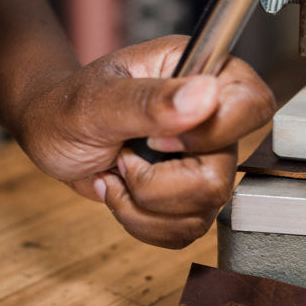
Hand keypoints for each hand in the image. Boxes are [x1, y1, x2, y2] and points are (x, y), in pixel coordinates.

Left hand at [15, 35, 274, 247]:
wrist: (52, 137)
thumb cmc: (66, 107)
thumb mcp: (95, 101)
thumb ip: (149, 101)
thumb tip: (205, 96)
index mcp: (198, 75)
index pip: (253, 104)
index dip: (211, 133)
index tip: (156, 139)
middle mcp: (210, 120)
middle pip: (223, 175)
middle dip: (157, 183)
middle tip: (123, 159)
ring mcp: (204, 161)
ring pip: (205, 210)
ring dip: (144, 205)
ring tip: (117, 174)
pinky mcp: (191, 197)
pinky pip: (186, 231)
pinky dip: (144, 222)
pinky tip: (123, 194)